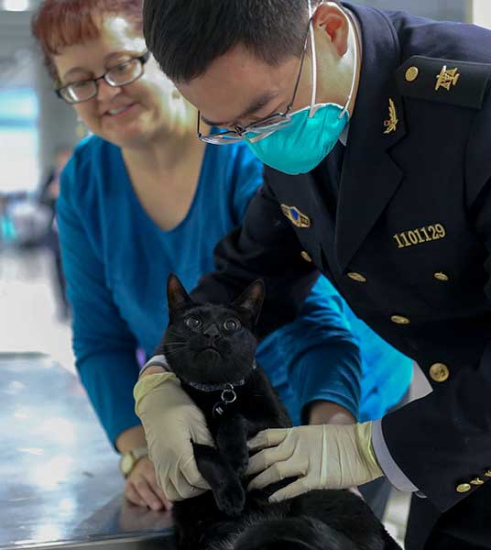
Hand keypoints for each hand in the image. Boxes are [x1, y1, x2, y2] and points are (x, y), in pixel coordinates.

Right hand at [124, 456, 172, 510]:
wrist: (137, 465)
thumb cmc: (155, 472)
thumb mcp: (161, 471)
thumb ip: (168, 481)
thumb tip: (177, 496)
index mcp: (156, 464)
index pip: (163, 475)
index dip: (169, 488)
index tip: (175, 498)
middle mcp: (145, 468)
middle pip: (153, 481)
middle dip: (161, 494)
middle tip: (168, 506)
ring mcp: (135, 476)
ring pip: (141, 486)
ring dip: (150, 497)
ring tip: (157, 507)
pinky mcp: (127, 485)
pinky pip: (130, 492)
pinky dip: (137, 499)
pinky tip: (144, 505)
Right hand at [134, 372, 212, 500]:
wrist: (155, 399)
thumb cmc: (178, 406)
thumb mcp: (198, 421)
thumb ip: (207, 442)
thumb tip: (218, 458)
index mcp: (178, 452)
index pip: (195, 479)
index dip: (207, 481)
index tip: (217, 474)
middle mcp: (166, 463)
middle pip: (183, 491)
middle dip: (198, 489)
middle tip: (209, 478)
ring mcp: (158, 464)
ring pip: (171, 493)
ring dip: (186, 491)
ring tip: (198, 480)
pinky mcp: (155, 463)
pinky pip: (163, 485)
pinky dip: (175, 488)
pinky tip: (185, 478)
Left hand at [246, 422, 381, 501]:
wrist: (364, 445)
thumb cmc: (342, 439)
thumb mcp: (316, 433)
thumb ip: (300, 441)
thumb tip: (287, 445)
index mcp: (296, 433)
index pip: (266, 436)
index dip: (251, 444)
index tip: (240, 451)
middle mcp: (297, 446)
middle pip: (264, 455)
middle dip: (249, 465)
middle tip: (239, 473)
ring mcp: (306, 461)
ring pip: (274, 471)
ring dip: (259, 480)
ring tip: (250, 487)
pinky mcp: (316, 478)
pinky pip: (293, 487)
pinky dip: (280, 494)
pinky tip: (271, 498)